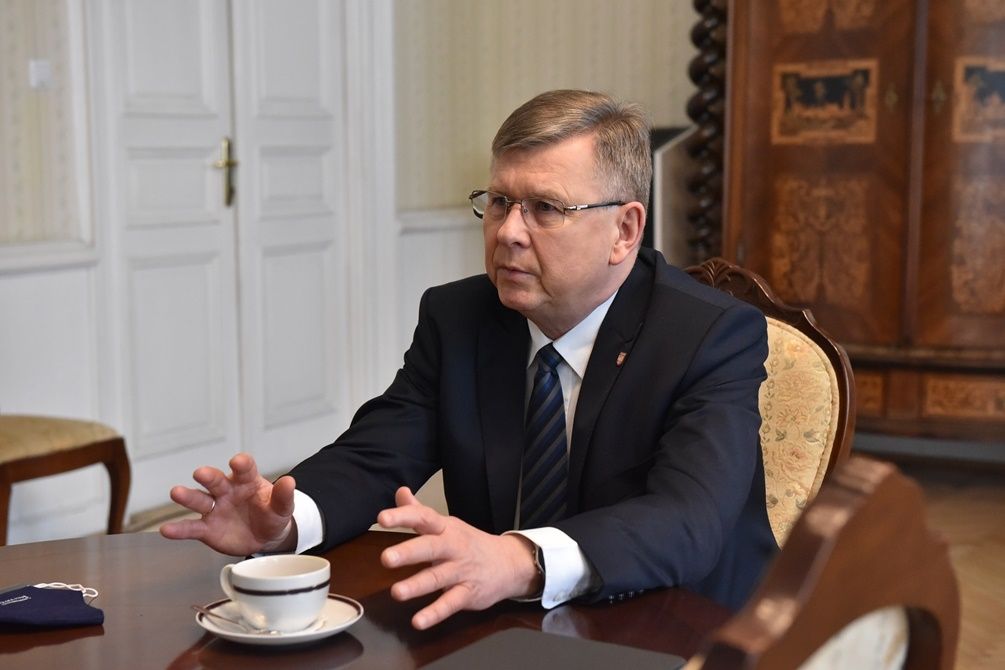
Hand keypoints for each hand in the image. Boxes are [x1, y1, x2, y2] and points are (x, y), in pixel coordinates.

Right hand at [160, 452, 296, 555]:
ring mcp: (215, 508)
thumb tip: (290, 482)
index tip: (238, 462)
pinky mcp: (207, 528)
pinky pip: (192, 528)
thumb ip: (284, 496)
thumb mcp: (282, 507)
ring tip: (176, 492)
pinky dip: (179, 529)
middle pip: (216, 480)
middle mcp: (227, 490)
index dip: (241, 464)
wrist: (265, 536)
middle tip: (200, 473)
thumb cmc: (272, 514)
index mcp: (247, 481)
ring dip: (187, 496)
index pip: (244, 468)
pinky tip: (167, 529)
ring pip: (199, 500)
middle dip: (208, 476)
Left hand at [377, 487, 541, 629]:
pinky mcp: (468, 593)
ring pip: (438, 578)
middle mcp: (453, 547)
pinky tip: (418, 621)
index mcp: (445, 528)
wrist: (509, 564)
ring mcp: (462, 571)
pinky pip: (450, 604)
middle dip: (409, 552)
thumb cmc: (469, 543)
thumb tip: (400, 492)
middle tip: (386, 558)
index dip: (403, 517)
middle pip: (431, 547)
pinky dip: (435, 613)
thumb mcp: (446, 525)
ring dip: (417, 586)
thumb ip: (420, 511)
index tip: (381, 518)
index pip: (424, 517)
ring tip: (396, 593)